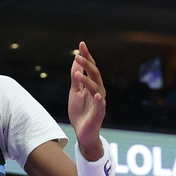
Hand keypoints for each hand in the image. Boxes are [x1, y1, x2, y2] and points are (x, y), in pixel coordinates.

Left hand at [68, 41, 106, 157]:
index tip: (81, 43)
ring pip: (96, 88)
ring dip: (87, 81)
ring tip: (77, 74)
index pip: (90, 68)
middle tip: (78, 55)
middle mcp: (98, 91)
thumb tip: (76, 60)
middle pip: (95, 75)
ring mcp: (99, 102)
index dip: (87, 56)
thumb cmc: (80, 111)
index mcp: (92, 85)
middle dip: (87, 64)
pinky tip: (97, 95)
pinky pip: (101, 106)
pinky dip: (99, 100)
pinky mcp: (99, 114)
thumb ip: (76, 77)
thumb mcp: (74, 91)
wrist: (82, 132)